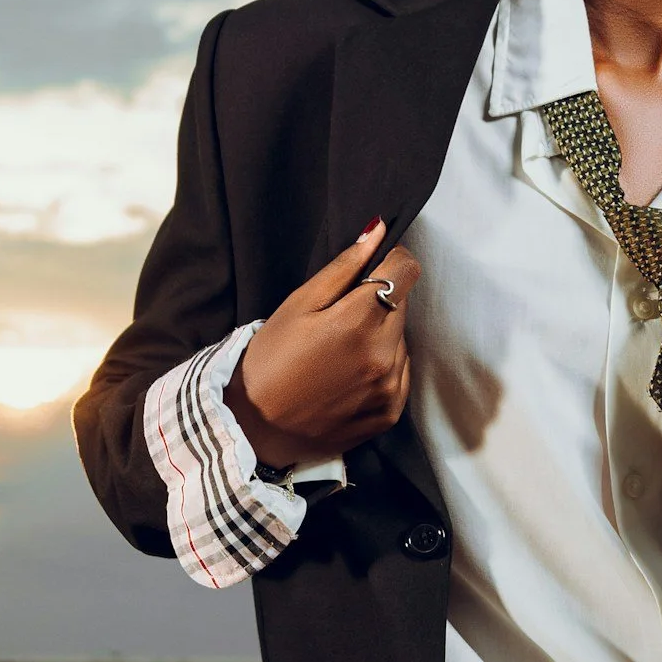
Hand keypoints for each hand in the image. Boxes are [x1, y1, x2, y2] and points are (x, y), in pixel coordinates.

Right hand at [226, 218, 420, 466]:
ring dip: (381, 336)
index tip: (371, 268)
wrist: (256, 429)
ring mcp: (390, 388)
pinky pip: (400, 374)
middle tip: (340, 317)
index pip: (404, 271)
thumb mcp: (297, 305)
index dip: (389, 261)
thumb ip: (343, 268)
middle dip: (379, 301)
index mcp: (360, 323)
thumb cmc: (269, 361)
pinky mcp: (390, 412)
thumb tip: (378, 232)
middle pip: (402, 305)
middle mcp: (384, 356)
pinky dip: (382, 367)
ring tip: (339, 352)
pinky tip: (348, 375)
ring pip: (401, 340)